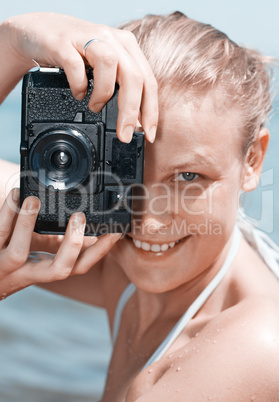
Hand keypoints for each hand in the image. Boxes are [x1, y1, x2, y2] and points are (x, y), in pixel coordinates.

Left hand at [0, 188, 120, 299]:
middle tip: (80, 217)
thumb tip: (88, 222)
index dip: (101, 250)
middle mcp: (32, 272)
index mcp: (48, 269)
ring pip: (19, 252)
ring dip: (28, 225)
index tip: (115, 230)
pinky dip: (7, 214)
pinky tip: (15, 195)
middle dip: (72, 244)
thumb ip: (61, 240)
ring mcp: (9, 266)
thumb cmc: (15, 260)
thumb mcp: (41, 251)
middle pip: (60, 270)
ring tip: (34, 200)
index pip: (82, 265)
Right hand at [3, 12, 157, 142]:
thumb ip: (120, 88)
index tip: (148, 135)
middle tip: (124, 134)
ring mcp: (88, 37)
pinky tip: (77, 94)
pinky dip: (79, 84)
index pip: (149, 81)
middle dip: (131, 111)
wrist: (38, 31)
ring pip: (109, 64)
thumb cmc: (75, 54)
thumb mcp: (104, 69)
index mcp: (127, 48)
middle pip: (133, 76)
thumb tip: (133, 124)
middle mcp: (111, 40)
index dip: (151, 111)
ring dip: (104, 94)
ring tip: (95, 107)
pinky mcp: (64, 42)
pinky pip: (75, 64)